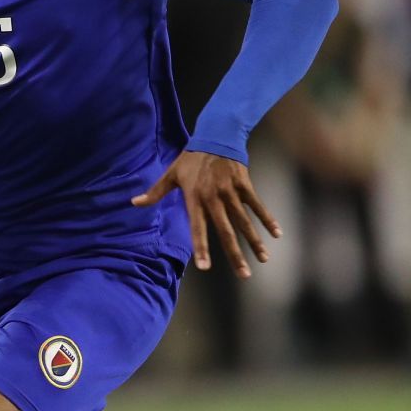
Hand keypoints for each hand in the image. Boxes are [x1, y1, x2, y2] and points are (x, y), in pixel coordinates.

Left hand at [132, 151, 280, 277]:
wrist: (216, 136)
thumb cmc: (191, 159)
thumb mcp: (171, 174)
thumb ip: (155, 192)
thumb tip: (133, 203)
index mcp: (194, 198)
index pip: (197, 228)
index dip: (201, 247)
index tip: (204, 267)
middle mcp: (213, 198)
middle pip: (226, 231)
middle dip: (235, 255)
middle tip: (244, 275)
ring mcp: (231, 192)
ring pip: (244, 222)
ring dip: (255, 241)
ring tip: (263, 259)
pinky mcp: (244, 185)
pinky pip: (257, 205)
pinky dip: (268, 219)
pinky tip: (277, 234)